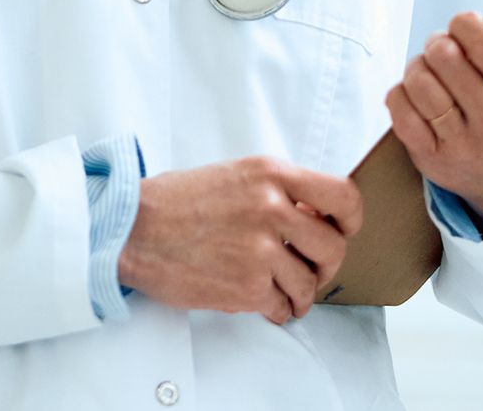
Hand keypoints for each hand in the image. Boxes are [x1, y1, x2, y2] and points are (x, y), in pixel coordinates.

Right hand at [117, 156, 363, 324]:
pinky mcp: (246, 287)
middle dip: (326, 263)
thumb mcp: (235, 175)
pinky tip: (263, 301)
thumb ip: (278, 190)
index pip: (342, 196)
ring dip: (300, 293)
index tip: (343, 229)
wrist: (131, 230)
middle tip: (310, 267)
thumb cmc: (177, 201)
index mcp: (271, 174)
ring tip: (283, 290)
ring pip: (310, 283)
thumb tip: (316, 216)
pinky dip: (277, 309)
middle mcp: (271, 208)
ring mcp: (260, 250)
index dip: (351, 219)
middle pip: (333, 246)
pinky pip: (283, 306)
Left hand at [387, 11, 482, 235]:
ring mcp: (461, 144)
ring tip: (429, 69)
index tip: (462, 23)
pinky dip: (400, 93)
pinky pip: (400, 113)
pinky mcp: (431, 158)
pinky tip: (415, 94)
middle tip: (442, 46)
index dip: (465, 24)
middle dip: (438, 41)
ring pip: (419, 83)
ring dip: (418, 66)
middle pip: (446, 58)